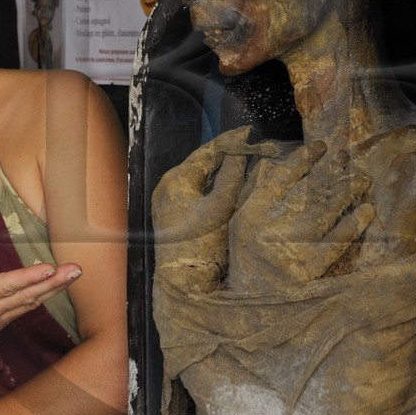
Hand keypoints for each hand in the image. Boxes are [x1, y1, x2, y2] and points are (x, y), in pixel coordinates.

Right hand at [0, 246, 80, 378]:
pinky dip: (43, 298)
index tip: (48, 269)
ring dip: (54, 289)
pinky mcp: (0, 326)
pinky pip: (25, 310)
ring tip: (75, 274)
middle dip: (53, 282)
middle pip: (25, 295)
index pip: (2, 287)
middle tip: (76, 269)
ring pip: (30, 302)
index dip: (27, 278)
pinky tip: (57, 288)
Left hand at [152, 128, 280, 291]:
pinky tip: (226, 183)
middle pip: (201, 162)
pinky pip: (194, 190)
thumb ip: (231, 177)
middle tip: (248, 143)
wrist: (183, 283)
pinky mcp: (172, 215)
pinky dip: (211, 183)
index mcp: (176, 180)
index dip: (229, 140)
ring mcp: (168, 201)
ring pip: (198, 176)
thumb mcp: (221, 208)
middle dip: (224, 152)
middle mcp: (167, 186)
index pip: (206, 151)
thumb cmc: (201, 246)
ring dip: (219, 167)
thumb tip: (240, 152)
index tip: (248, 131)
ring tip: (241, 158)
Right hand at [228, 141, 374, 286]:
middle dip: (330, 172)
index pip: (280, 179)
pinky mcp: (310, 272)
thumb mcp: (241, 225)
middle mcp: (270, 231)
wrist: (250, 307)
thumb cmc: (247, 260)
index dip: (302, 160)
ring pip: (325, 214)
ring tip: (361, 179)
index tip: (321, 146)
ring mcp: (291, 251)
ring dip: (345, 194)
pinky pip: (337, 243)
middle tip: (348, 155)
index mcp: (251, 215)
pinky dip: (352, 226)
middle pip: (307, 193)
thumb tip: (274, 161)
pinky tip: (366, 211)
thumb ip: (255, 194)